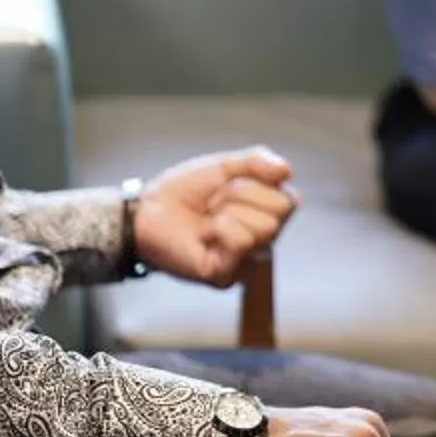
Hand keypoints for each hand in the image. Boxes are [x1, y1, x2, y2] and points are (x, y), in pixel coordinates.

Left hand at [135, 149, 297, 285]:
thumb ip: (258, 161)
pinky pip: (242, 242)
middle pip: (281, 212)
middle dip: (243, 195)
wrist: (146, 212)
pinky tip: (204, 235)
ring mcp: (243, 260)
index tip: (229, 184)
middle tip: (215, 202)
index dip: (259, 184)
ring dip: (229, 212)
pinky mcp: (225, 275)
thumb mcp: (223, 165)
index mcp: (262, 215)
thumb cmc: (182, 192)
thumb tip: (287, 170)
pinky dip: (221, 229)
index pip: (290, 199)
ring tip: (207, 219)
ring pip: (265, 228)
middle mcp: (258, 240)